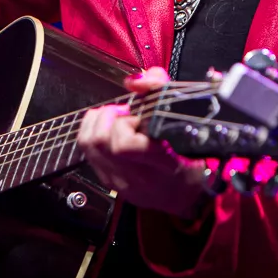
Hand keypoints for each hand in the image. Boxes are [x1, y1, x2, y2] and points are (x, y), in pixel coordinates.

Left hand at [78, 67, 206, 217]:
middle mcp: (137, 176)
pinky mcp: (108, 181)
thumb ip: (162, 91)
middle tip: (125, 112)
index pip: (125, 145)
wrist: (184, 196)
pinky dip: (94, 132)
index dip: (126, 123)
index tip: (139, 116)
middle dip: (109, 117)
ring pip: (88, 145)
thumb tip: (136, 81)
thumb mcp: (189, 124)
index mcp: (162, 163)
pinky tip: (110, 129)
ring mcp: (119, 181)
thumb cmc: (190, 159)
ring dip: (99, 123)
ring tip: (117, 118)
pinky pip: (87, 152)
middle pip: (101, 141)